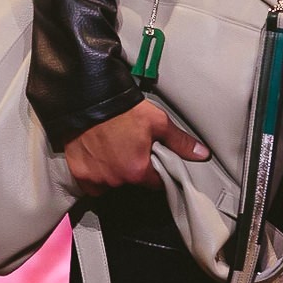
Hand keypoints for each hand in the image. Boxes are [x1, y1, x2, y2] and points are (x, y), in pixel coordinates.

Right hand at [64, 99, 208, 195]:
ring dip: (114, 172)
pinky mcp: (79, 173)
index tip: (152, 159)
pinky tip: (99, 157)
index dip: (156, 170)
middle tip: (130, 147)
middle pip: (132, 182)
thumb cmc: (122, 110)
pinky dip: (95, 174)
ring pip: (111, 183)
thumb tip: (202, 154)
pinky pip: (91, 184)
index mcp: (137, 170)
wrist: (89, 99)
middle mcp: (116, 179)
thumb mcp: (157, 122)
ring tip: (113, 149)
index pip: (155, 182)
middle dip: (133, 169)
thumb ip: (180, 142)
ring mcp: (96, 178)